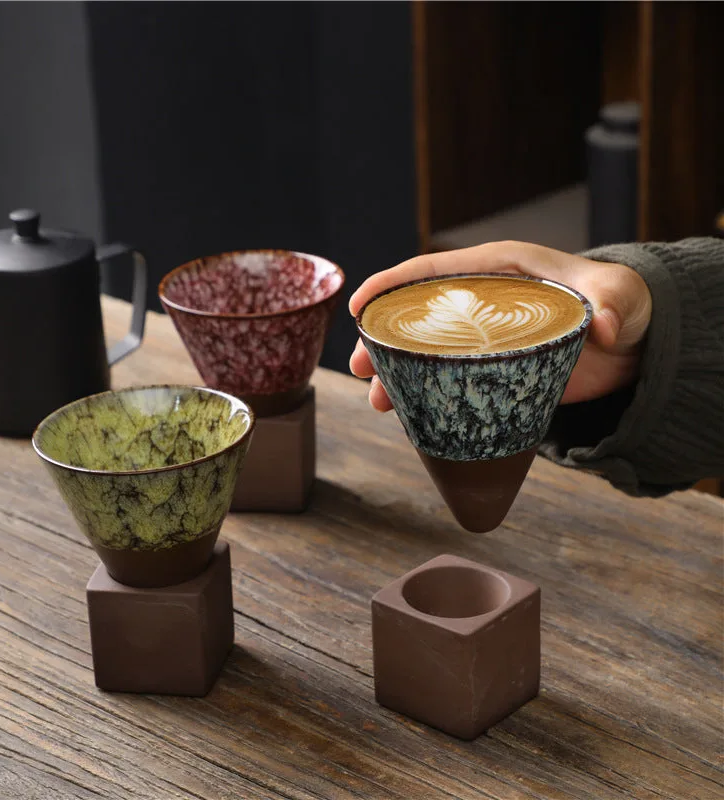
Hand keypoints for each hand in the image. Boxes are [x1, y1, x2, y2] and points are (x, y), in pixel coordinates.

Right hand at [349, 241, 651, 410]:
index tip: (358, 305)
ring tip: (377, 400)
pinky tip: (409, 415)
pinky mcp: (492, 368)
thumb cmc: (624, 302)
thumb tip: (602, 327)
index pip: (432, 270)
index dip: (390, 284)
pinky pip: (448, 378)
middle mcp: (481, 300)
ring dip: (395, 372)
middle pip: (416, 314)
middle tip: (359, 367)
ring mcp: (483, 337)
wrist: (636, 345)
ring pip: (425, 350)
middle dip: (380, 338)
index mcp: (498, 269)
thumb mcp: (620, 293)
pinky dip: (425, 394)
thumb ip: (612, 301)